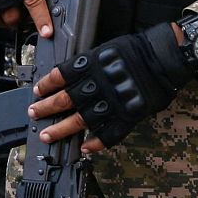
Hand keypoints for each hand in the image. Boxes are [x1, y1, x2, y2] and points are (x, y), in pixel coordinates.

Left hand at [26, 22, 191, 151]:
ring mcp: (110, 103)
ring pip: (80, 120)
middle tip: (34, 114)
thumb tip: (70, 76)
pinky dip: (95, 143)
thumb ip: (88, 64)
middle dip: (46, 108)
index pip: (60, 76)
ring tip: (48, 135)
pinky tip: (85, 148)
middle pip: (64, 100)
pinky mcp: (125, 116)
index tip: (36, 90)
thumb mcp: (106, 49)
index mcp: (90, 65)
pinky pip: (108, 134)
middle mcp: (96, 85)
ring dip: (61, 129)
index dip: (46, 85)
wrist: (164, 59)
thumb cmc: (137, 50)